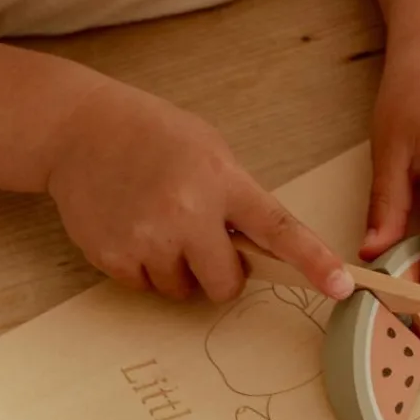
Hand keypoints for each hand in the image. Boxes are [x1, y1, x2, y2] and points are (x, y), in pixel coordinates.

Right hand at [45, 80, 354, 302]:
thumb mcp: (211, 152)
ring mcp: (147, 237)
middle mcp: (186, 212)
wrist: (75, 129)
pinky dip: (144, 267)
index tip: (343, 286)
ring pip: (184, 290)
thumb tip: (268, 253)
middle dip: (221, 272)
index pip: (279, 230)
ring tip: (157, 223)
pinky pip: (147, 287)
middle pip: (226, 284)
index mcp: (221, 180)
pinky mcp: (113, 256)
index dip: (314, 261)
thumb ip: (240, 199)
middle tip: (200, 238)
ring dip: (179, 269)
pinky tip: (131, 227)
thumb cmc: (153, 138)